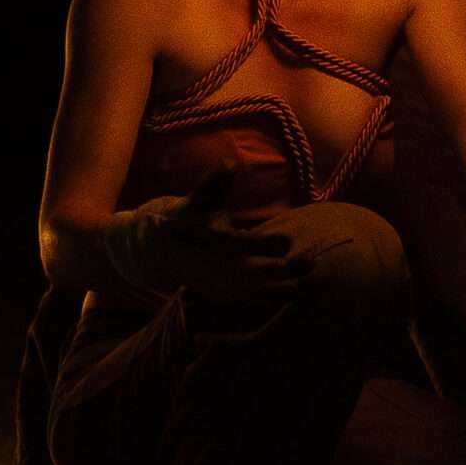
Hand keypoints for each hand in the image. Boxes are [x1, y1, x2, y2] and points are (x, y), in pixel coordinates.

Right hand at [105, 166, 312, 302]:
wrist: (156, 250)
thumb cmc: (186, 216)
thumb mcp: (199, 197)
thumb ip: (216, 182)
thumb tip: (230, 164)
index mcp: (212, 240)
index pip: (242, 244)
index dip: (264, 245)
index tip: (287, 243)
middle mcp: (215, 265)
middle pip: (253, 271)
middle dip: (281, 271)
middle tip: (309, 265)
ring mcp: (216, 282)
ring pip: (251, 290)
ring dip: (277, 289)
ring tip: (303, 286)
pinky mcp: (218, 294)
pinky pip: (244, 299)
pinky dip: (264, 299)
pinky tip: (289, 295)